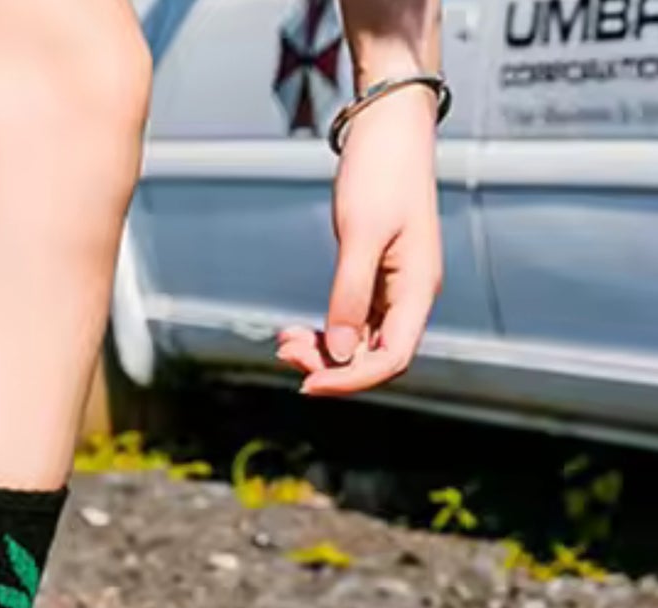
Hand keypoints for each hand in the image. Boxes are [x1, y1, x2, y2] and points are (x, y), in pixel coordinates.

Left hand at [277, 86, 440, 395]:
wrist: (388, 128)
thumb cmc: (381, 171)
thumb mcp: (361, 233)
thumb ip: (350, 294)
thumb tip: (339, 352)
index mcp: (418, 289)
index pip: (392, 359)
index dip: (351, 380)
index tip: (307, 384)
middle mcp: (409, 297)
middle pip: (372, 357)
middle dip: (328, 365)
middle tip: (284, 352)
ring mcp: (392, 290)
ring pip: (357, 344)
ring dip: (321, 351)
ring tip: (283, 341)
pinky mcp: (373, 279)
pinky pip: (349, 323)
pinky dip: (322, 333)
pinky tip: (293, 331)